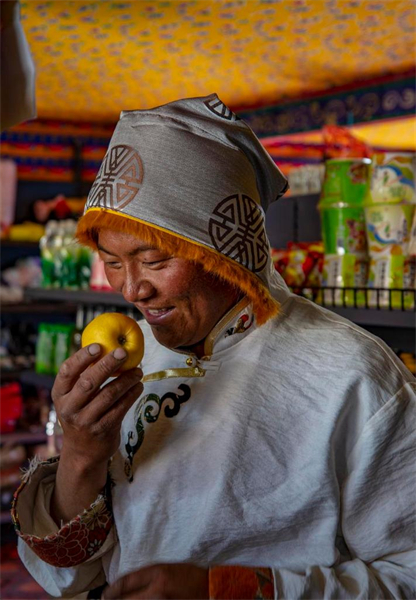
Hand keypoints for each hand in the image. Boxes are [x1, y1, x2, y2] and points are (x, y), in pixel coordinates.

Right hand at [52, 343, 142, 469]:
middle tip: (123, 352)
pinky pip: (120, 408)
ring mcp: (85, 421)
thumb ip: (83, 376)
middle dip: (107, 365)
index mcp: (60, 394)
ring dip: (126, 380)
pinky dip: (131, 395)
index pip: (67, 371)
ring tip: (138, 371)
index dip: (82, 357)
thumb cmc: (81, 413)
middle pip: (89, 382)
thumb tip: (105, 345)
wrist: (83, 452)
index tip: (98, 345)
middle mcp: (69, 408)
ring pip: (109, 395)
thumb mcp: (73, 398)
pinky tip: (139, 386)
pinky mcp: (102, 430)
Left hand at [102, 564, 208, 599]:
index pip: (126, 582)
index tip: (105, 595)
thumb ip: (146, 576)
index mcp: (158, 573)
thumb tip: (124, 586)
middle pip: (127, 599)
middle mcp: (157, 590)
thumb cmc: (188, 576)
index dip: (112, 590)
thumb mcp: (166, 568)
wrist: (209, 588)